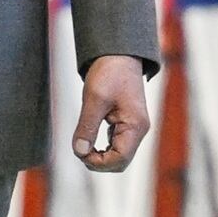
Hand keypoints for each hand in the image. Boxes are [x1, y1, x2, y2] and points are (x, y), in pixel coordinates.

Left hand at [73, 54, 152, 172]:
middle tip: (80, 150)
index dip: (99, 162)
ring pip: (118, 155)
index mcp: (135, 126)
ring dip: (100, 156)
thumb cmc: (110, 72)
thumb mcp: (94, 98)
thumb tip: (79, 151)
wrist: (118, 54)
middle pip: (120, 161)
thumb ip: (87, 127)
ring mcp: (133, 128)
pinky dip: (102, 147)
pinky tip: (90, 139)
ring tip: (83, 145)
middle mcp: (138, 130)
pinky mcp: (126, 124)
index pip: (120, 159)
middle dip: (99, 162)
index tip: (80, 152)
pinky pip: (116, 145)